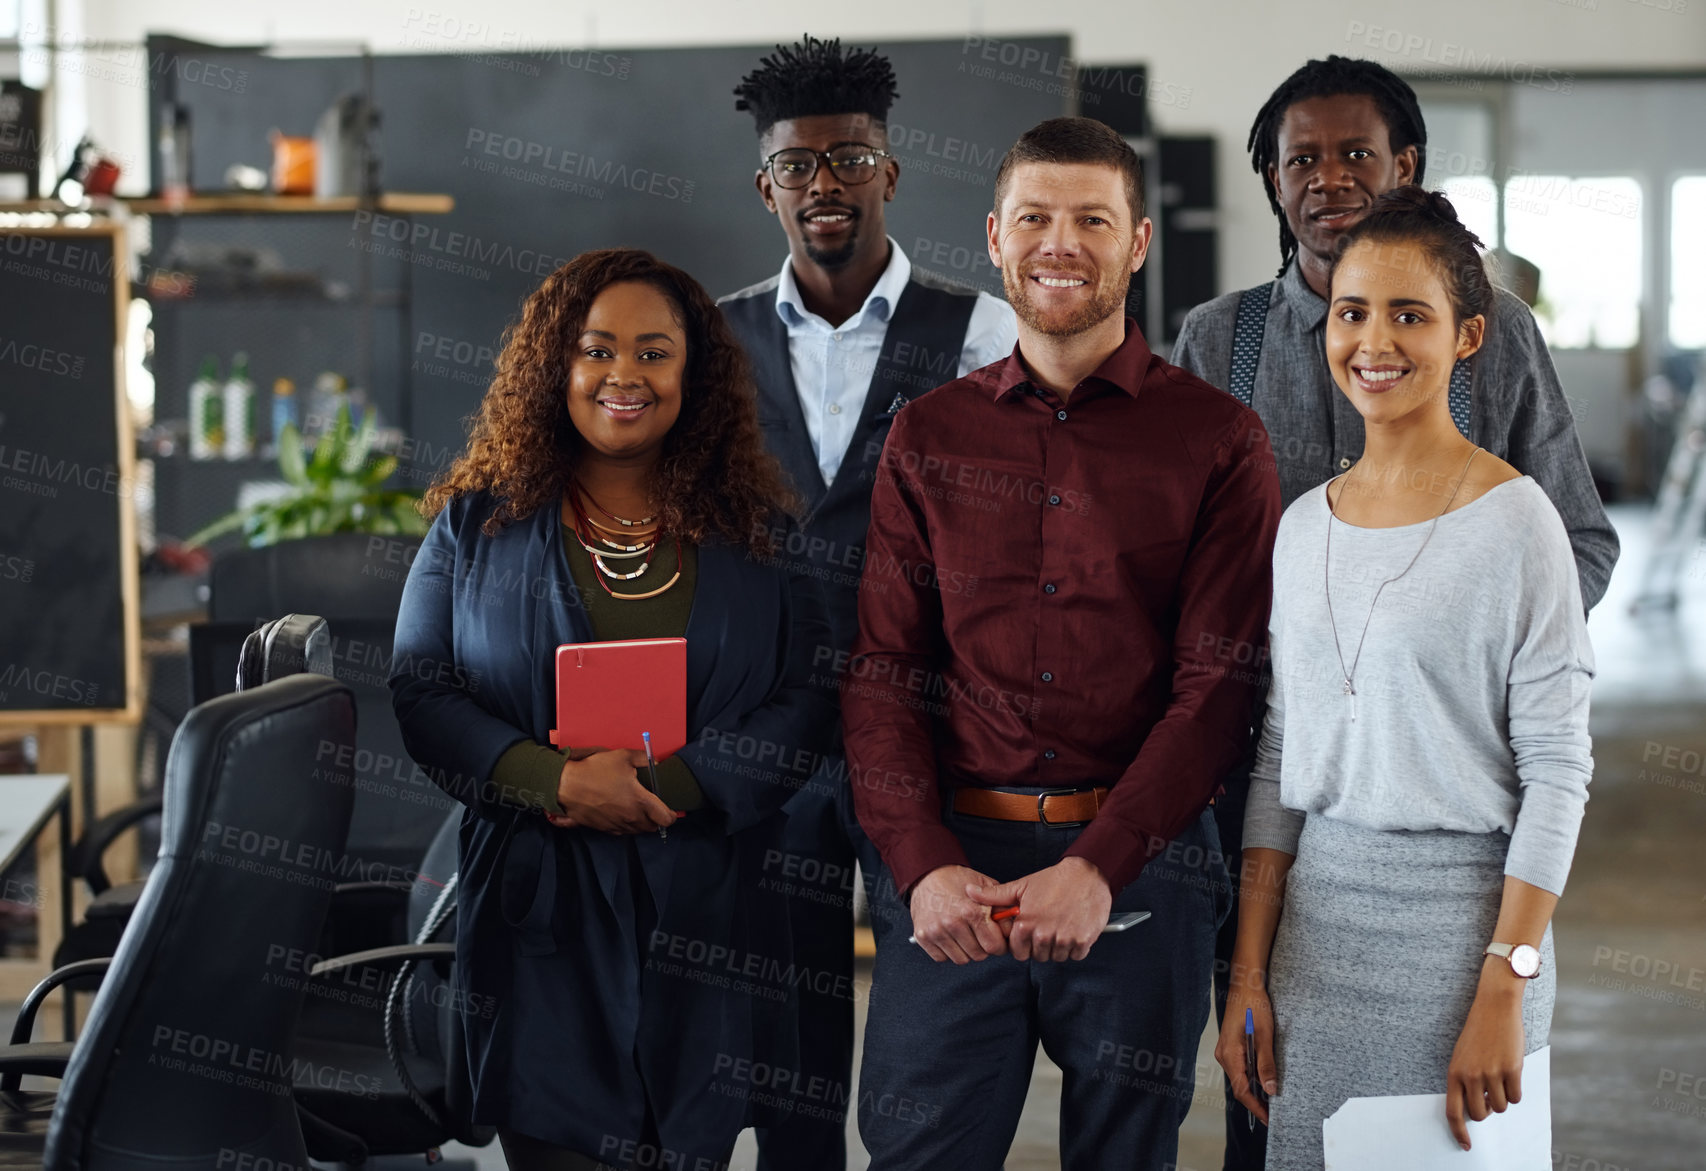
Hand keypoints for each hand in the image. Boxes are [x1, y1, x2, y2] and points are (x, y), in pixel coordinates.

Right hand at [545, 748, 677, 834]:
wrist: (566, 786)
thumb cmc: (596, 770)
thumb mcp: (622, 756)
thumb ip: (643, 759)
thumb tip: (656, 761)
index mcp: (640, 801)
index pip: (666, 818)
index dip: (672, 816)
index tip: (671, 810)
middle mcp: (631, 817)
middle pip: (652, 827)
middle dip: (656, 820)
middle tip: (653, 808)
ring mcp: (616, 825)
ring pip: (636, 831)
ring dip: (641, 824)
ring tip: (637, 811)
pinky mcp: (603, 828)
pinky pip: (620, 831)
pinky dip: (625, 826)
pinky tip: (620, 814)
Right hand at [908, 865, 1010, 963]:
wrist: (928, 874)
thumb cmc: (958, 880)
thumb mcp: (986, 886)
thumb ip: (1001, 908)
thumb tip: (1011, 930)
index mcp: (971, 911)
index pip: (994, 946)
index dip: (999, 945)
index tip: (997, 940)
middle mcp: (953, 923)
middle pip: (978, 955)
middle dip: (982, 947)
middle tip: (979, 935)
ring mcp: (935, 931)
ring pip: (961, 959)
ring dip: (965, 951)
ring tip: (964, 934)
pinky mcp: (922, 936)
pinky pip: (942, 958)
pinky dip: (947, 951)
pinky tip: (949, 936)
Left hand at [966, 856, 1109, 961]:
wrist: (1087, 874)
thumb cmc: (1054, 880)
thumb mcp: (1021, 886)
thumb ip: (994, 895)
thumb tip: (969, 892)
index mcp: (1026, 924)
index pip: (1018, 952)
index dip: (1022, 944)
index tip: (1030, 933)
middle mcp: (1044, 934)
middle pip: (1037, 956)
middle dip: (1039, 946)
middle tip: (1046, 927)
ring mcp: (1064, 939)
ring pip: (1056, 957)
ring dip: (1057, 947)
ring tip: (1059, 926)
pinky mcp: (1082, 941)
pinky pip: (1075, 955)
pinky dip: (1075, 947)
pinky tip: (1072, 929)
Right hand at [1215, 972, 1276, 1125]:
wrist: (1245, 985)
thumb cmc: (1254, 1005)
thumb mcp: (1264, 1035)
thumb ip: (1266, 1064)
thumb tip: (1270, 1089)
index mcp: (1230, 1055)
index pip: (1242, 1090)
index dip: (1256, 1107)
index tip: (1269, 1119)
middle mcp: (1224, 1055)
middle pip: (1239, 1086)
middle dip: (1256, 1101)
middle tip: (1274, 1112)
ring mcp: (1226, 1050)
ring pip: (1240, 1077)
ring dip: (1254, 1089)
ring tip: (1272, 1098)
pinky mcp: (1230, 1046)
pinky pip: (1240, 1067)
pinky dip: (1251, 1076)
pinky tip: (1263, 1078)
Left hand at [1445, 964, 1526, 1149]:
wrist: (1495, 1007)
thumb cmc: (1479, 1033)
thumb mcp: (1462, 1056)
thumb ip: (1465, 1082)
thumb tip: (1477, 1110)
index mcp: (1454, 1073)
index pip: (1452, 1112)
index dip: (1459, 1132)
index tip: (1465, 1146)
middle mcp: (1470, 1076)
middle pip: (1481, 1114)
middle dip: (1488, 1110)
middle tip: (1491, 1094)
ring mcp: (1491, 1073)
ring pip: (1501, 1107)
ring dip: (1503, 1097)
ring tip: (1500, 1075)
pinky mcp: (1511, 1069)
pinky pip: (1516, 1097)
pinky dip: (1516, 1091)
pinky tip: (1511, 1071)